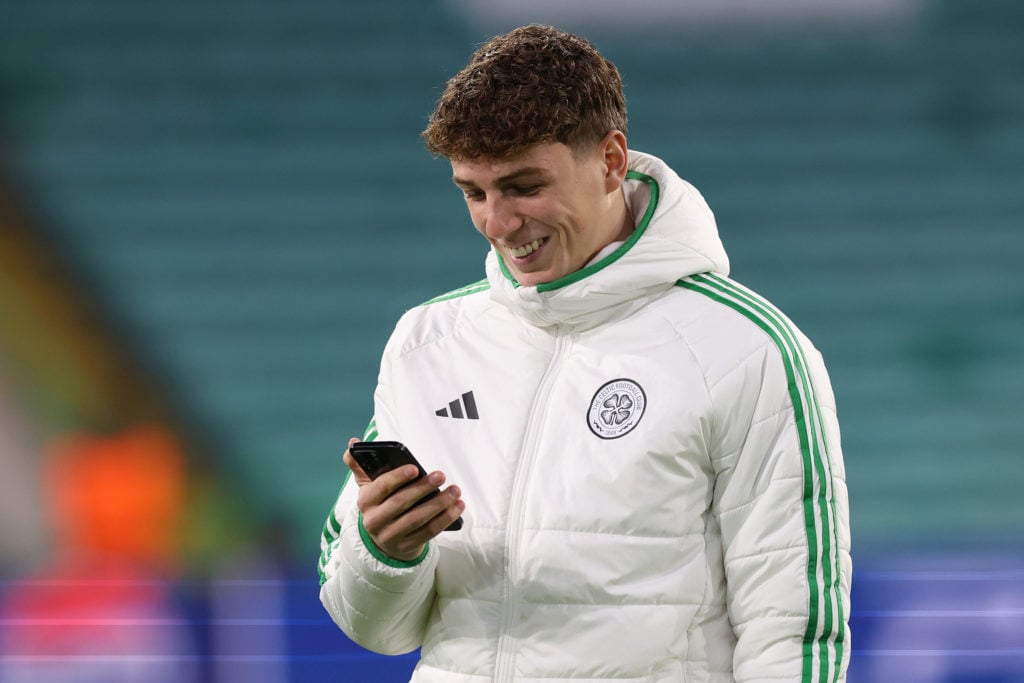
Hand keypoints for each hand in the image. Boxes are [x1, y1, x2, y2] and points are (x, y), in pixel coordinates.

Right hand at [342, 438, 464, 560]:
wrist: (383, 540)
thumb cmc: (379, 504)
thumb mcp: (367, 486)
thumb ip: (360, 465)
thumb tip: (353, 443)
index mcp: (365, 501)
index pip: (381, 487)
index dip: (398, 477)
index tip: (415, 468)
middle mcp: (374, 520)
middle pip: (401, 503)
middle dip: (423, 488)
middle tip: (441, 475)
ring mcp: (391, 536)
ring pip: (417, 519)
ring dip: (439, 504)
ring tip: (455, 491)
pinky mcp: (407, 547)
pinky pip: (429, 532)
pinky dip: (445, 519)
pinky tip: (458, 507)